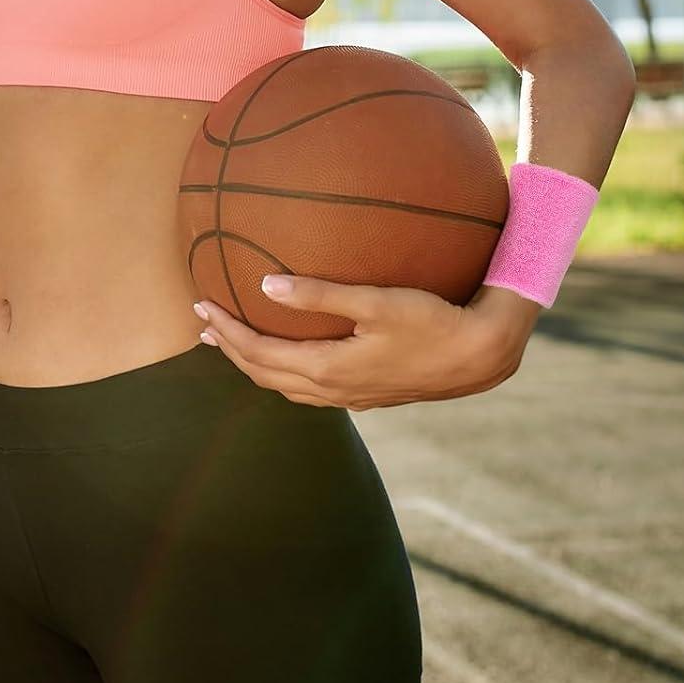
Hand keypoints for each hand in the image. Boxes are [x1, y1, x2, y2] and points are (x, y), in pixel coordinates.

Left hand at [191, 276, 538, 410]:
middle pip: (266, 375)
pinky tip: (292, 355)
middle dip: (232, 351)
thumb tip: (266, 285)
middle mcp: (334, 390)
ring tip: (235, 343)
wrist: (481, 356)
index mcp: (328, 368)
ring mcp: (352, 397)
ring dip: (256, 365)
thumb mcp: (377, 301)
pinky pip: (311, 388)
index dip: (227, 331)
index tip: (202, 308)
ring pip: (288, 387)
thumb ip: (321, 294)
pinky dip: (286, 372)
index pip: (260, 354)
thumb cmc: (432, 321)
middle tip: (205, 327)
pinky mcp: (368, 393)